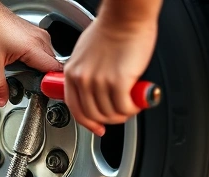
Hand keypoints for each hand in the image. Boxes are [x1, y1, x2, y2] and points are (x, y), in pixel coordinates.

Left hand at [0, 0, 62, 106]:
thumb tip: (2, 100)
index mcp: (34, 47)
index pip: (56, 71)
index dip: (53, 85)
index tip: (46, 93)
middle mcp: (40, 39)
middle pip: (52, 67)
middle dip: (44, 79)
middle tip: (30, 88)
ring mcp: (37, 34)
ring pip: (47, 59)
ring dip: (38, 70)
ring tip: (24, 76)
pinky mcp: (32, 33)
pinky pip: (41, 51)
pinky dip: (34, 61)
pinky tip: (21, 64)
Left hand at [64, 18, 157, 135]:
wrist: (125, 16)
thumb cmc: (111, 30)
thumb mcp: (86, 55)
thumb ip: (87, 75)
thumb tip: (96, 93)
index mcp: (72, 72)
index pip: (75, 109)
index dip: (88, 123)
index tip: (97, 128)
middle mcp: (83, 79)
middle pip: (93, 115)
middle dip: (110, 120)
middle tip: (121, 113)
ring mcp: (98, 82)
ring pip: (110, 114)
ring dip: (123, 114)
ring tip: (130, 104)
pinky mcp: (117, 82)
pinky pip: (124, 107)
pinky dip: (132, 108)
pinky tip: (136, 101)